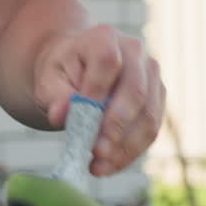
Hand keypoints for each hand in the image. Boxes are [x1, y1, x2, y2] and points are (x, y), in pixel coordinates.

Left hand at [33, 24, 164, 176]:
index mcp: (104, 38)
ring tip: (99, 167)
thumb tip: (61, 116)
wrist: (78, 65)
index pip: (107, 64)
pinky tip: (109, 166)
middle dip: (116, 127)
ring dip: (126, 147)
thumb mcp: (47, 79)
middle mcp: (136, 53)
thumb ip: (53, 96)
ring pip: (148, 116)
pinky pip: (151, 129)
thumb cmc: (61, 71)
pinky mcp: (158, 98)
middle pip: (135, 91)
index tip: (81, 125)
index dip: (96, 95)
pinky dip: (131, 152)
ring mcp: (152, 75)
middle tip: (96, 154)